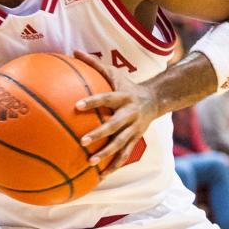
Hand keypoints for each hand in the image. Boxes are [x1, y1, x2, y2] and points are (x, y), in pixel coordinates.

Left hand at [73, 49, 158, 172]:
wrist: (155, 100)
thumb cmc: (127, 85)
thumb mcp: (114, 72)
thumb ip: (94, 64)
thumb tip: (73, 51)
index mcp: (124, 97)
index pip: (107, 98)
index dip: (93, 102)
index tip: (77, 105)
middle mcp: (130, 114)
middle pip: (115, 126)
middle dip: (99, 134)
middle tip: (82, 141)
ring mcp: (134, 129)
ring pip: (120, 144)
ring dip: (106, 155)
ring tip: (90, 163)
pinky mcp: (135, 140)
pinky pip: (124, 156)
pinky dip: (113, 166)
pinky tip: (100, 177)